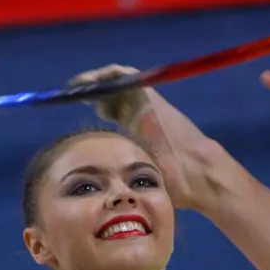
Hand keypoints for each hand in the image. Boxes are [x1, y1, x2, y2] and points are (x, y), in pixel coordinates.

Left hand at [68, 63, 216, 211]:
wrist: (196, 173)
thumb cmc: (175, 183)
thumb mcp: (140, 177)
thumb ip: (122, 176)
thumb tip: (103, 194)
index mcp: (140, 128)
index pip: (116, 110)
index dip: (100, 108)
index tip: (84, 112)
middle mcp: (141, 112)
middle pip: (114, 94)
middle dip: (94, 93)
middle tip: (73, 98)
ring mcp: (145, 102)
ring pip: (116, 81)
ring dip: (95, 81)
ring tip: (76, 87)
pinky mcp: (147, 94)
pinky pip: (123, 75)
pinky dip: (103, 75)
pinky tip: (86, 83)